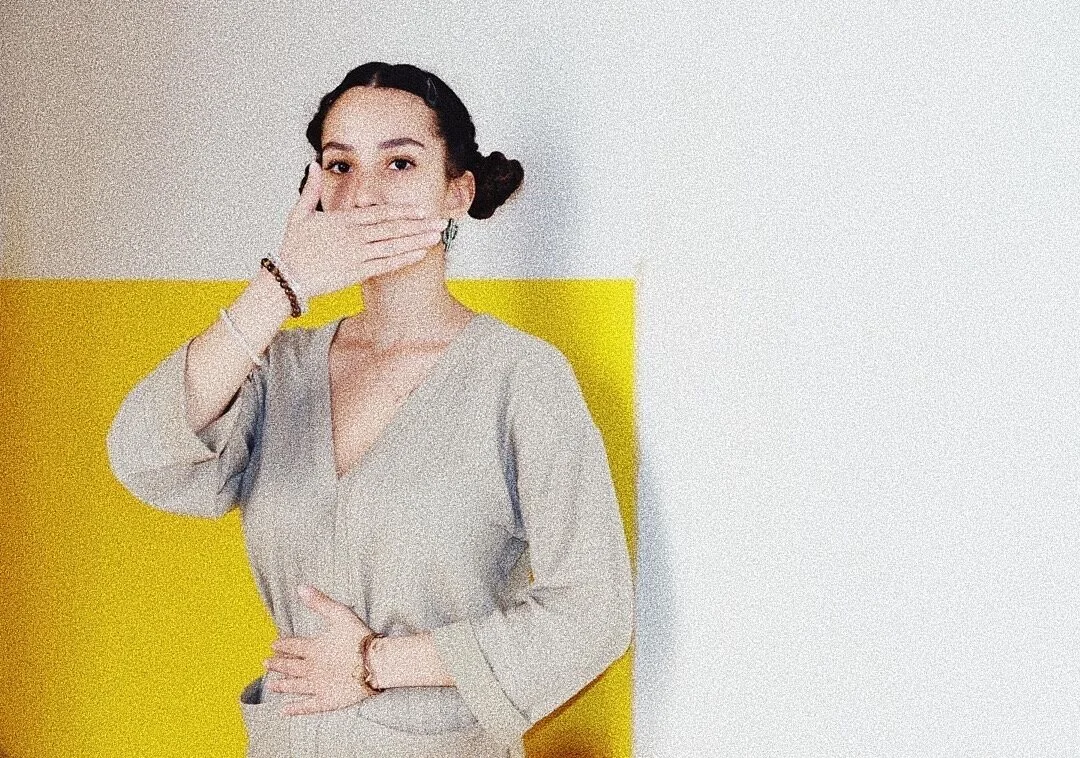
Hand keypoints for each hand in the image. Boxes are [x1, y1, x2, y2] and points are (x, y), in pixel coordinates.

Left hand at [265, 584, 373, 716]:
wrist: (375, 663)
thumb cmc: (359, 637)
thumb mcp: (339, 614)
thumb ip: (319, 602)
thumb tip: (301, 588)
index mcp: (313, 648)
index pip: (292, 646)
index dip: (282, 645)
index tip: (273, 645)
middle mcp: (311, 668)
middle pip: (290, 667)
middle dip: (277, 665)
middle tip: (266, 664)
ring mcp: (318, 685)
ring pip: (295, 686)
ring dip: (282, 685)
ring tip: (271, 686)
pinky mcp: (327, 700)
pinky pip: (307, 706)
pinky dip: (295, 708)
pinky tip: (285, 710)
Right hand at [276, 162, 448, 296]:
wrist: (287, 277)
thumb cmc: (293, 247)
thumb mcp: (299, 214)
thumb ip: (311, 189)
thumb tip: (314, 164)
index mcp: (342, 220)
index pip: (378, 213)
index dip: (402, 211)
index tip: (421, 209)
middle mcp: (353, 236)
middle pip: (392, 229)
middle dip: (419, 225)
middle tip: (441, 221)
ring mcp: (357, 255)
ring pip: (393, 246)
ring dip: (417, 241)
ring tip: (437, 236)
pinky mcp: (357, 273)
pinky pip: (386, 265)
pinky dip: (404, 259)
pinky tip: (420, 254)